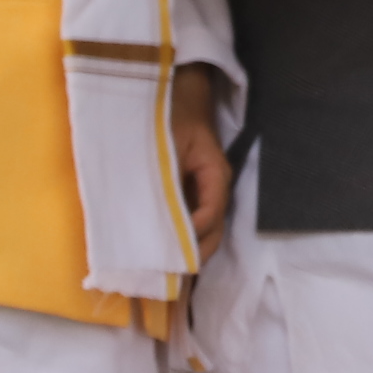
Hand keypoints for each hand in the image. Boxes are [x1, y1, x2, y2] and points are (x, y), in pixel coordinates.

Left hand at [169, 63, 232, 256]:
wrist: (176, 97)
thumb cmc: (170, 118)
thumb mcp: (167, 147)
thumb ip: (166, 181)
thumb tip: (156, 217)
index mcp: (216, 175)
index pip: (211, 214)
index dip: (193, 234)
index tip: (169, 249)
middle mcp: (216, 189)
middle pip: (214, 231)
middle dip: (194, 255)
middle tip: (168, 275)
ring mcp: (206, 193)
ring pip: (205, 231)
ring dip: (187, 250)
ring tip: (164, 269)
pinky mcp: (193, 195)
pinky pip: (190, 221)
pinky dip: (179, 237)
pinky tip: (159, 248)